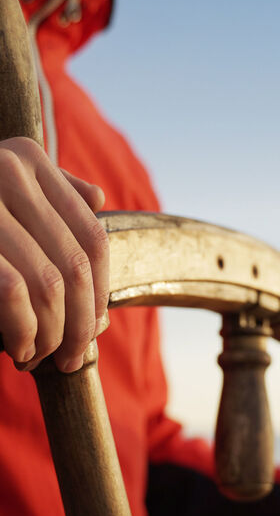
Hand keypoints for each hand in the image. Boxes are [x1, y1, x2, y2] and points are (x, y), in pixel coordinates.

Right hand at [0, 137, 108, 371]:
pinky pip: (14, 294)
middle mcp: (8, 169)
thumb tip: (98, 200)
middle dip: (80, 323)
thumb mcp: (2, 193)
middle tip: (70, 357)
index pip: (93, 235)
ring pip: (50, 284)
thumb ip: (47, 193)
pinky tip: (16, 349)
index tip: (94, 326)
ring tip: (38, 356)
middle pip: (77, 265)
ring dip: (51, 335)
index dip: (101, 290)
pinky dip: (23, 332)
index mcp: (27, 158)